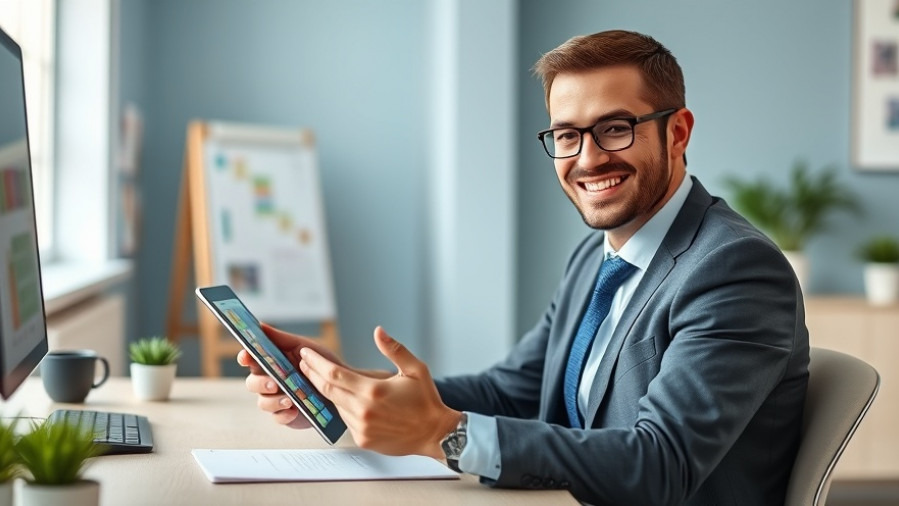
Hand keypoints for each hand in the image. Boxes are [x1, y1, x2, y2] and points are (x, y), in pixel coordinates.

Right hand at [238, 323, 391, 429]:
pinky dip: (284, 414)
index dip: (245, 357)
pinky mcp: (287, 415)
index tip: (247, 357)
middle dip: (260, 383)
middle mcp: (271, 381)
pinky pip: (277, 417)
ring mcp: (277, 399)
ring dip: (272, 401)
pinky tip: (294, 410)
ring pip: (262, 402)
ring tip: (289, 399)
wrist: (344, 385)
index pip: (251, 359)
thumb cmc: (322, 363)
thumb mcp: (303, 347)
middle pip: (252, 383)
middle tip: (274, 383)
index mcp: (272, 362)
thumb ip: (281, 338)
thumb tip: (260, 325)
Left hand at [299, 326, 461, 458]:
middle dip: (312, 375)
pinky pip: (346, 420)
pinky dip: (343, 408)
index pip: (334, 374)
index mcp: (373, 390)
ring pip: (335, 405)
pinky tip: (347, 400)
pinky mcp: (363, 439)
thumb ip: (394, 349)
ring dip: (328, 392)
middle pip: (327, 389)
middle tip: (303, 363)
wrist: (434, 433)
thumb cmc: (426, 400)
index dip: (316, 363)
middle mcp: (364, 410)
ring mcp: (362, 427)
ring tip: (321, 378)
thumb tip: (378, 331)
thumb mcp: (415, 369)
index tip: (305, 354)